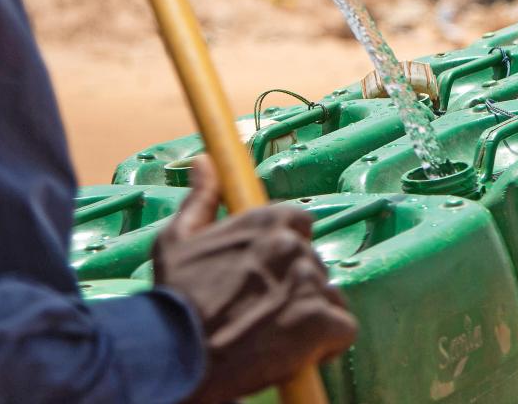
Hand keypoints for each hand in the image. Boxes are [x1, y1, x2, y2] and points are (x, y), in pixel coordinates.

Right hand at [151, 157, 357, 403]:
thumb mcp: (177, 240)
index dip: (288, 250)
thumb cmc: (175, 299)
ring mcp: (309, 283)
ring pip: (328, 297)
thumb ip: (201, 199)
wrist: (175, 355)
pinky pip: (343, 328)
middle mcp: (293, 246)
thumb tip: (204, 162)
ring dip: (309, 316)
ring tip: (274, 336)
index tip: (268, 274)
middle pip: (313, 264)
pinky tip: (296, 352)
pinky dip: (327, 344)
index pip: (301, 224)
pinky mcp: (321, 322)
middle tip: (261, 312)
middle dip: (295, 287)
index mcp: (267, 221)